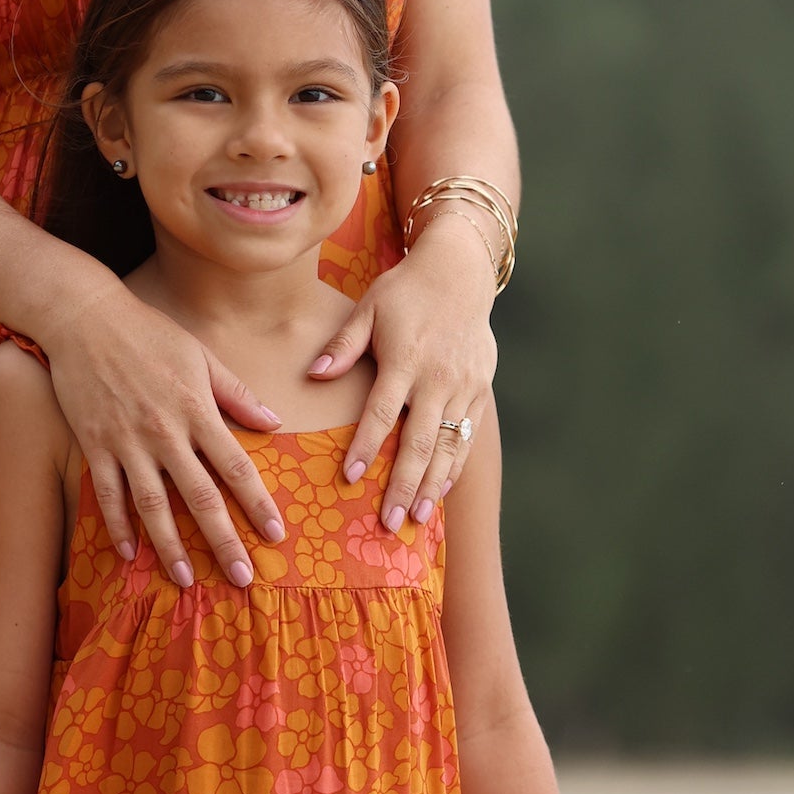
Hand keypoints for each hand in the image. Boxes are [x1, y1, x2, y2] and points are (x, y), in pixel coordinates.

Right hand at [42, 276, 286, 587]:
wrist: (84, 317)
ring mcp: (127, 441)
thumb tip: (276, 423)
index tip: (276, 536)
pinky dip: (118, 526)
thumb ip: (237, 395)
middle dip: (223, 540)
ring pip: (152, 506)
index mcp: (197, 409)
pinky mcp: (95, 444)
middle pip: (199, 497)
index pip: (236, 466)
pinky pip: (108, 494)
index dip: (257, 503)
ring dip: (171, 546)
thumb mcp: (202, 356)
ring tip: (187, 580)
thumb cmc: (148, 332)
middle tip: (242, 578)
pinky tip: (130, 554)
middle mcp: (165, 432)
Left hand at [309, 211, 497, 527]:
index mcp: (406, 358)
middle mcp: (438, 378)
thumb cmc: (405, 291)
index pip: (382, 411)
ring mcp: (463, 387)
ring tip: (418, 519)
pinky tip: (442, 492)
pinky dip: (455, 467)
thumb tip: (313, 375)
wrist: (461, 273)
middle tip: (390, 521)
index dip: (366, 445)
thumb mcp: (368, 308)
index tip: (351, 477)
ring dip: (433, 485)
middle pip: (420, 440)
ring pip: (449, 445)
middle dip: (404, 483)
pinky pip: (468, 437)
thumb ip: (343, 345)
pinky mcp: (480, 390)